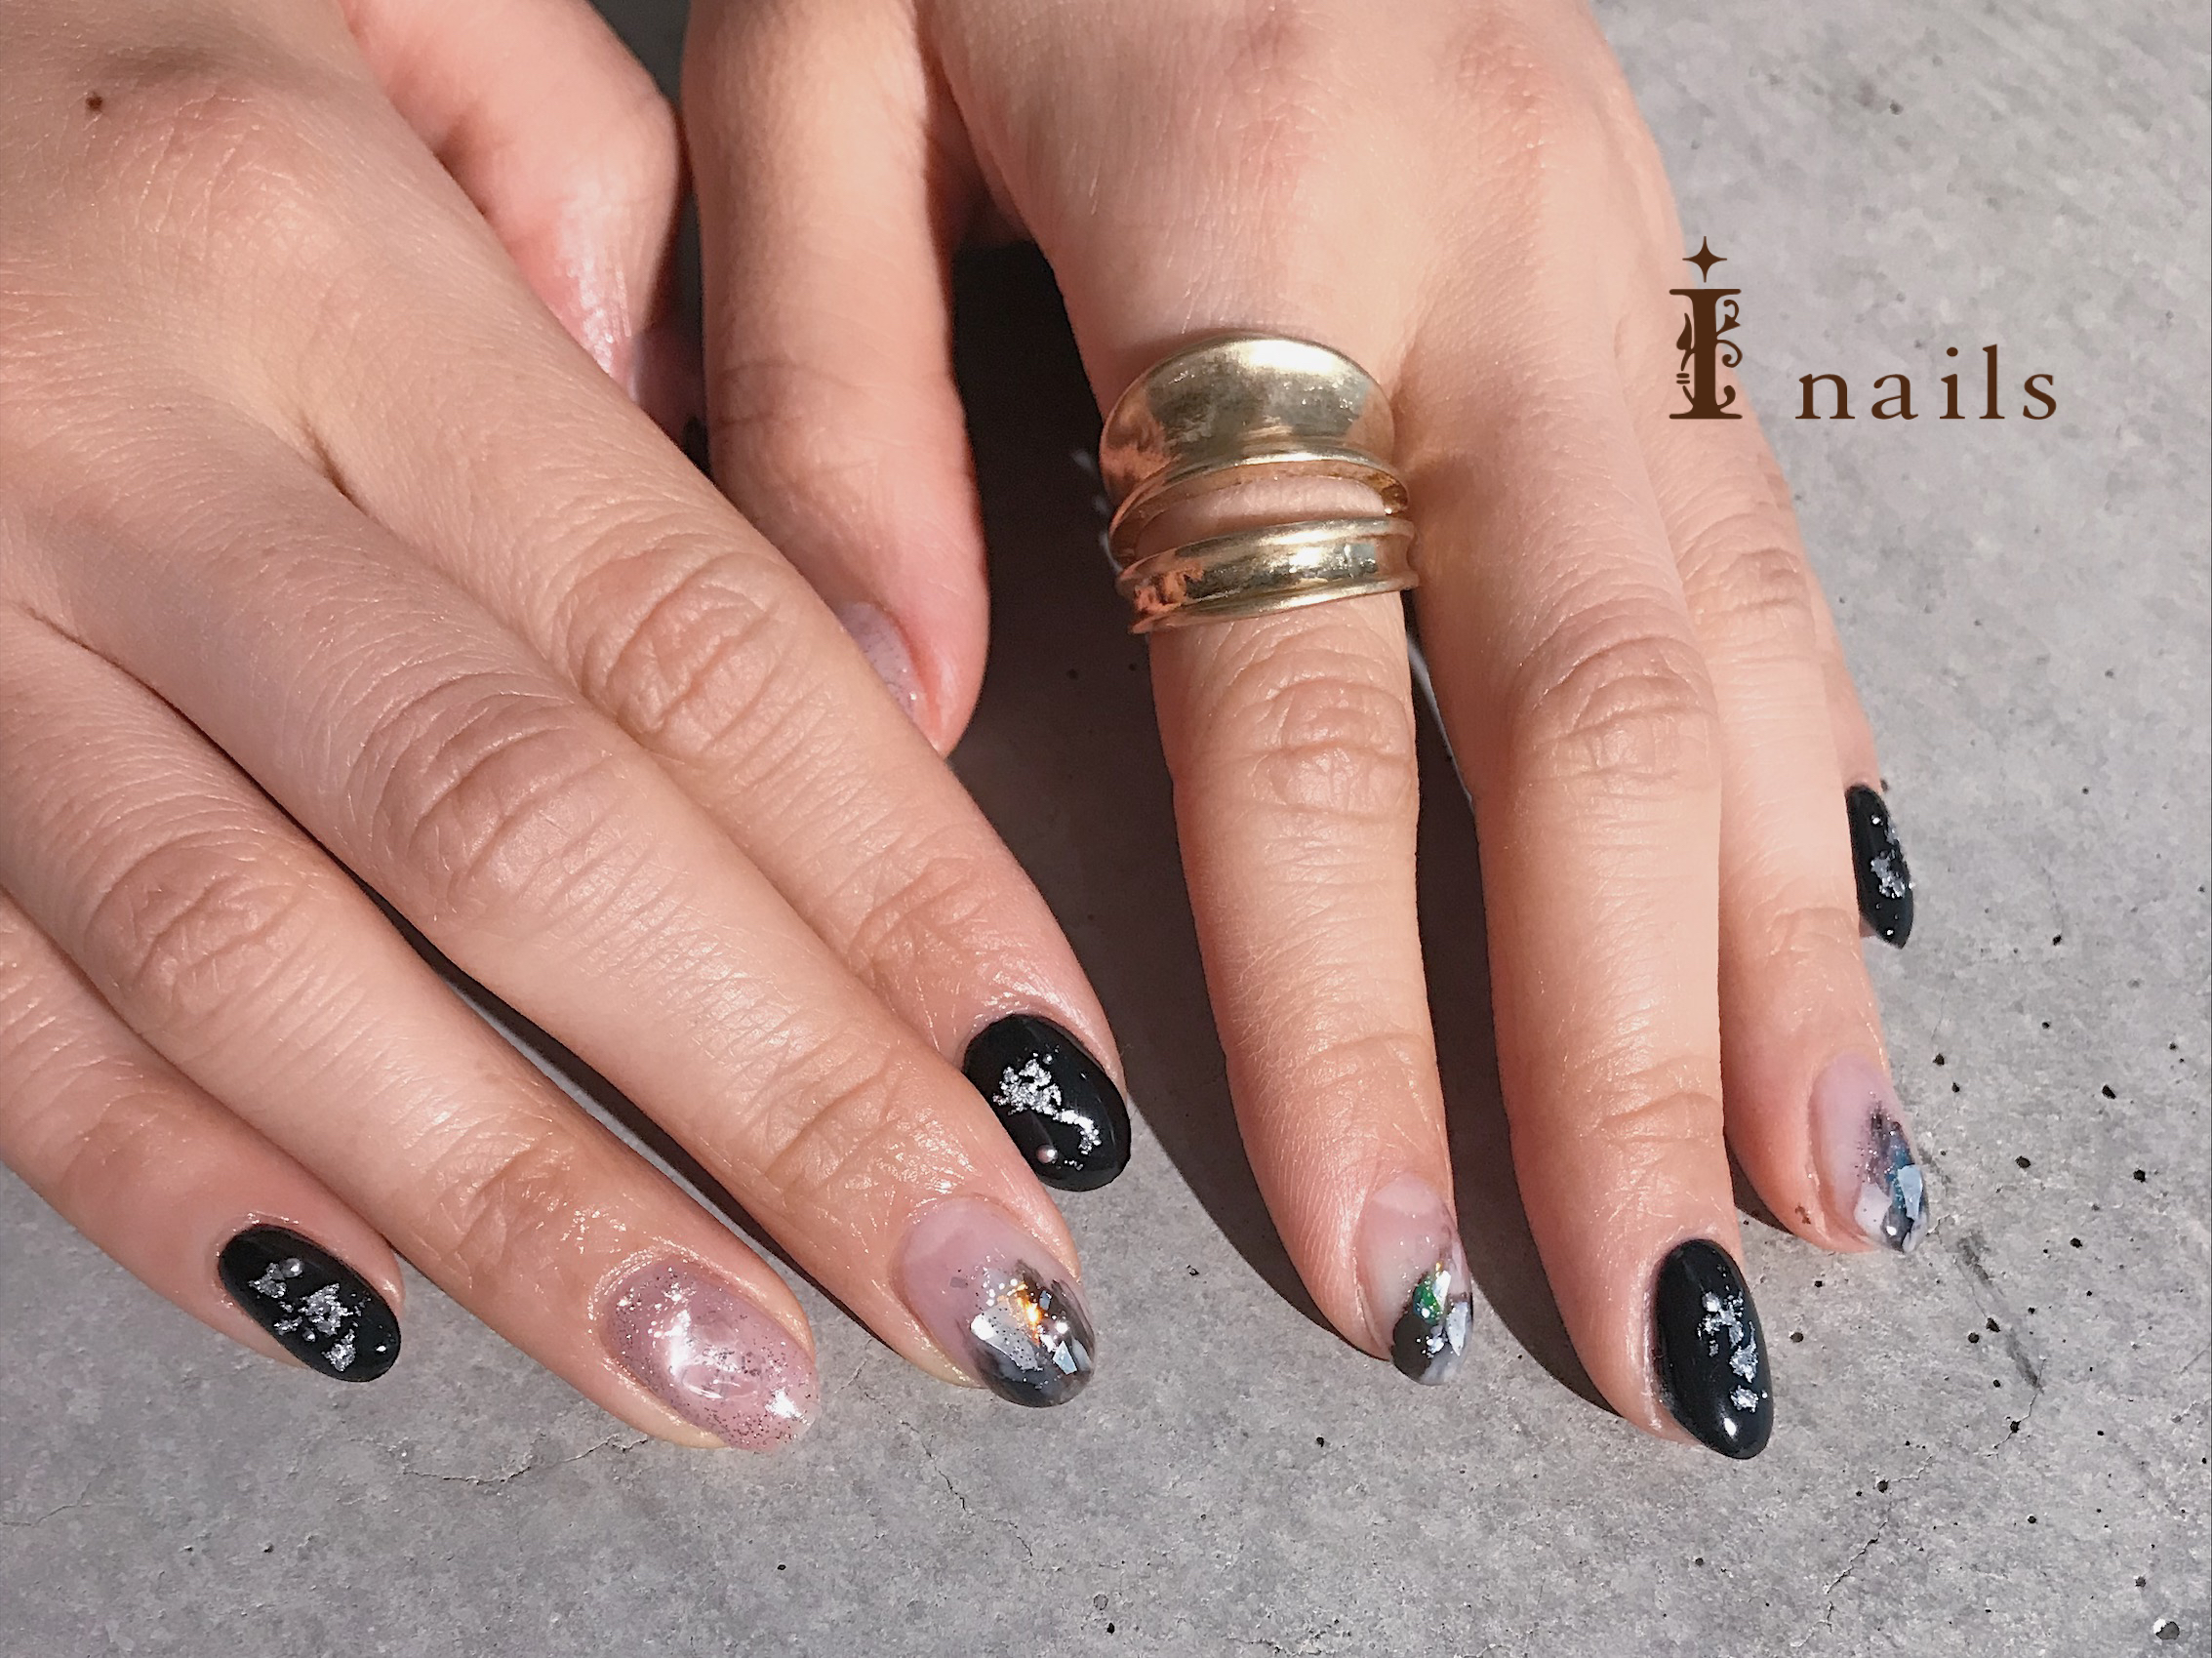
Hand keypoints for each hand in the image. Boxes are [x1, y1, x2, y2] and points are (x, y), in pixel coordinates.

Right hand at [0, 0, 1131, 1446]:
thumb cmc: (101, 30)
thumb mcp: (384, 13)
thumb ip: (607, 227)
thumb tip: (767, 538)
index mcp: (319, 259)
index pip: (696, 639)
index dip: (896, 886)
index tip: (1050, 1082)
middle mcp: (132, 454)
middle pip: (520, 840)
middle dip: (777, 1103)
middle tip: (982, 1300)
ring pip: (259, 972)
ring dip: (521, 1206)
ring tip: (737, 1379)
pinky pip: (1, 1013)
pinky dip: (178, 1184)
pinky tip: (379, 1312)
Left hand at [684, 0, 1924, 1454]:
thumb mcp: (817, 58)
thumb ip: (832, 384)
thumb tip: (899, 712)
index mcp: (1253, 205)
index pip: (1303, 697)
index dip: (1347, 1005)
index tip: (1378, 1259)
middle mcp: (1495, 254)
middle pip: (1593, 719)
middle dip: (1630, 1051)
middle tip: (1663, 1331)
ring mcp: (1621, 262)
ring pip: (1745, 649)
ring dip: (1787, 950)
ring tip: (1816, 1202)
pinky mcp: (1663, 270)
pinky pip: (1773, 542)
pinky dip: (1824, 762)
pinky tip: (1852, 931)